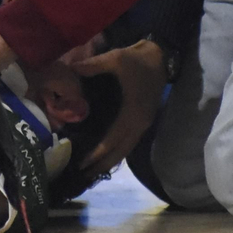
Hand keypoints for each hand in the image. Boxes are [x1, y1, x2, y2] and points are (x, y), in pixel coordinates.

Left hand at [72, 39, 169, 178]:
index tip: (82, 163)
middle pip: (121, 151)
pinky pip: (130, 142)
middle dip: (103, 164)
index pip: (113, 139)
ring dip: (111, 160)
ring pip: (127, 149)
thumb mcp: (116, 58)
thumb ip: (93, 65)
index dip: (98, 153)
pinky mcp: (143, 121)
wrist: (161, 57)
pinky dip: (118, 151)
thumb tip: (71, 68)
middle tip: (84, 174)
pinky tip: (107, 155)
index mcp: (132, 112)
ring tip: (94, 170)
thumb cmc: (138, 59)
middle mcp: (139, 123)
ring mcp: (143, 123)